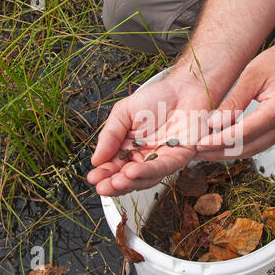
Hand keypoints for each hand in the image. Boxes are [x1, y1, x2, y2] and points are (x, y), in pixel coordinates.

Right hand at [87, 74, 212, 195]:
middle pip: (129, 178)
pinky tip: (132, 172)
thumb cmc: (155, 99)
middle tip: (102, 186)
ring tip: (116, 182)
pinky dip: (147, 172)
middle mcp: (145, 158)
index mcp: (129, 149)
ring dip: (130, 182)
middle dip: (114, 184)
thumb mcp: (123, 113)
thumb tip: (95, 160)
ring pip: (146, 178)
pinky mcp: (178, 157)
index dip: (104, 174)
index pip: (114, 167)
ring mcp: (161, 159)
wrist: (181, 88)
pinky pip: (162, 168)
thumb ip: (110, 135)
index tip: (93, 178)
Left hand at [195, 39, 274, 159]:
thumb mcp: (251, 75)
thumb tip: (215, 123)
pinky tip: (224, 143)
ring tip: (207, 150)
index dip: (220, 141)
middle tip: (198, 152)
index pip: (244, 133)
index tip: (200, 144)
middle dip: (221, 151)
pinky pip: (259, 143)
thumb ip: (234, 102)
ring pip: (253, 149)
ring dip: (229, 152)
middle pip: (248, 147)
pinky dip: (241, 145)